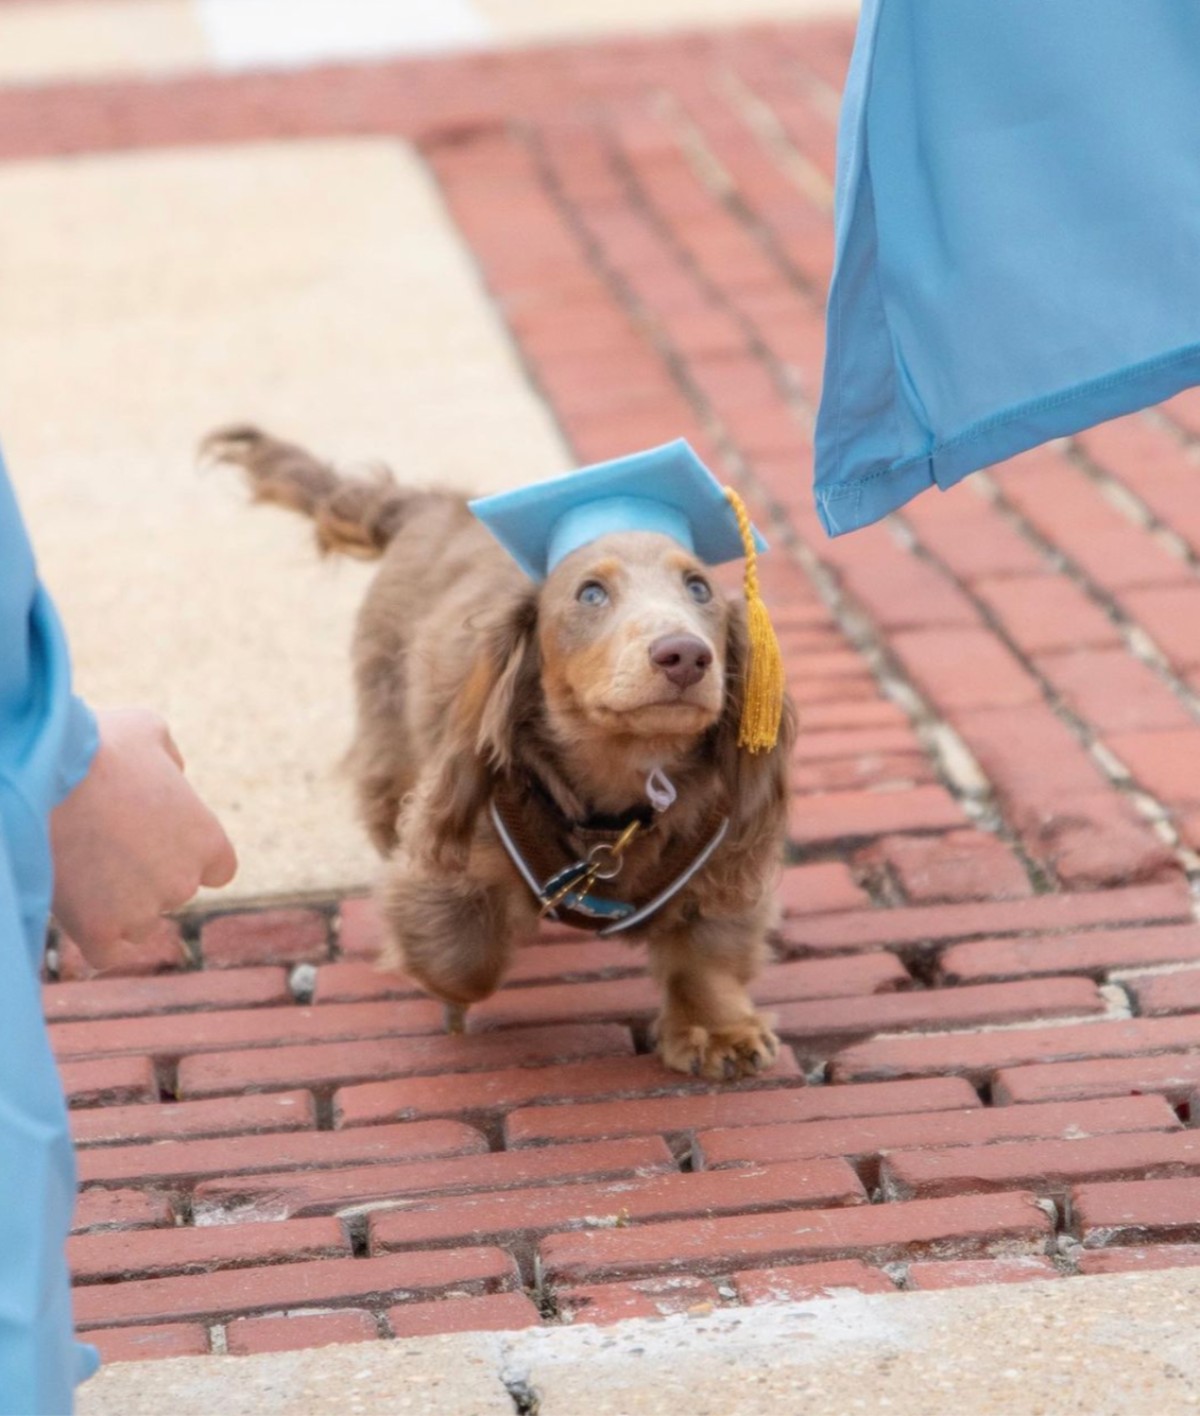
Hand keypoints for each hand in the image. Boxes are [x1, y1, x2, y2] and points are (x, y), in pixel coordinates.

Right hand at [50, 708, 236, 967]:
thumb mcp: (148, 730)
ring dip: (116, 905)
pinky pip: (107, 952)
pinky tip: (77, 907)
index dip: (189, 858)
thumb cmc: (95, 744)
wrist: (41, 776)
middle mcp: (184, 882)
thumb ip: (170, 758)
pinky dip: (94, 935)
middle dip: (145, 876)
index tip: (156, 843)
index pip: (218, 870)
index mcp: (208, 839)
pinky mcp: (100, 932)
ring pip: (138, 924)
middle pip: (172, 894)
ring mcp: (143, 912)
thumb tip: (173, 773)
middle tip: (103, 844)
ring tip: (81, 865)